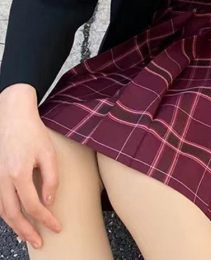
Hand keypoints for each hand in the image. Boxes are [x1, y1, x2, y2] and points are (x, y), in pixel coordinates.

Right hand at [0, 84, 62, 249]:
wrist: (13, 117)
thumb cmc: (33, 133)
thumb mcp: (48, 153)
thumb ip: (51, 178)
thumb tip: (49, 201)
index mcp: (18, 174)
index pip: (34, 206)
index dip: (46, 219)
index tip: (57, 227)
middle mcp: (3, 180)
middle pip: (13, 215)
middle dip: (27, 231)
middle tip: (40, 242)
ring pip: (1, 211)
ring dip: (14, 226)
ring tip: (28, 236)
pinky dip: (6, 214)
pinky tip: (15, 218)